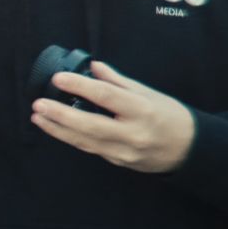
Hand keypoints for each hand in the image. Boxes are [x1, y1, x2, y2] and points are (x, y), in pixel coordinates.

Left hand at [30, 60, 195, 172]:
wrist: (189, 150)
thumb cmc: (170, 116)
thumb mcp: (149, 92)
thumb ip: (118, 81)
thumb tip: (92, 66)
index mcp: (142, 110)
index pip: (106, 96)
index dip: (79, 86)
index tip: (59, 78)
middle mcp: (132, 133)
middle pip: (90, 125)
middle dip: (60, 116)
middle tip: (38, 104)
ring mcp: (124, 151)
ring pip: (85, 141)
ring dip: (58, 129)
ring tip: (38, 117)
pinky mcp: (118, 162)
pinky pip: (90, 148)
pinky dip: (71, 137)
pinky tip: (55, 128)